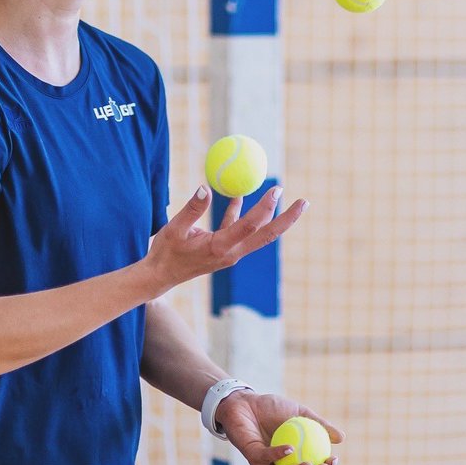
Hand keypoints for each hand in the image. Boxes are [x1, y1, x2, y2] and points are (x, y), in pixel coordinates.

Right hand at [143, 184, 306, 295]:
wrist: (160, 277)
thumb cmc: (165, 253)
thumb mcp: (174, 229)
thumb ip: (192, 209)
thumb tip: (206, 187)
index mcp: (220, 247)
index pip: (250, 226)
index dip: (265, 207)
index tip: (276, 190)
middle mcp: (231, 252)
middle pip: (267, 235)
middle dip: (288, 219)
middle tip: (305, 201)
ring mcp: (230, 253)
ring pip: (257, 233)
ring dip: (270, 216)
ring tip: (278, 194)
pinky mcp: (225, 250)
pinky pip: (239, 230)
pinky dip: (241, 214)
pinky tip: (239, 196)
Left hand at [216, 391, 343, 464]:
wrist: (245, 400)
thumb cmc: (271, 408)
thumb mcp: (300, 413)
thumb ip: (319, 425)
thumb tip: (341, 439)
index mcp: (292, 463)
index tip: (335, 461)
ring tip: (311, 464)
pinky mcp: (251, 456)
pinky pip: (266, 459)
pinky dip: (279, 454)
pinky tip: (291, 448)